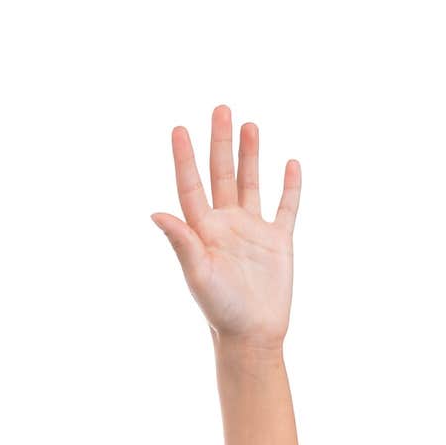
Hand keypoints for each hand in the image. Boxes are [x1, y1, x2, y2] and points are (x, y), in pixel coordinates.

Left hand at [151, 106, 299, 350]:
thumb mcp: (198, 274)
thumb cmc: (220, 309)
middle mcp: (226, 226)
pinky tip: (290, 163)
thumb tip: (155, 213)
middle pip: (221, 175)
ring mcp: (253, 232)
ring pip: (250, 183)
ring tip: (249, 124)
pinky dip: (289, 186)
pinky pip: (285, 207)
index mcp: (203, 231)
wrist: (252, 335)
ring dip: (250, 155)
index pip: (191, 186)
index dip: (185, 158)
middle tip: (220, 109)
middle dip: (220, 143)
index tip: (179, 129)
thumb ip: (181, 242)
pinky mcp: (278, 242)